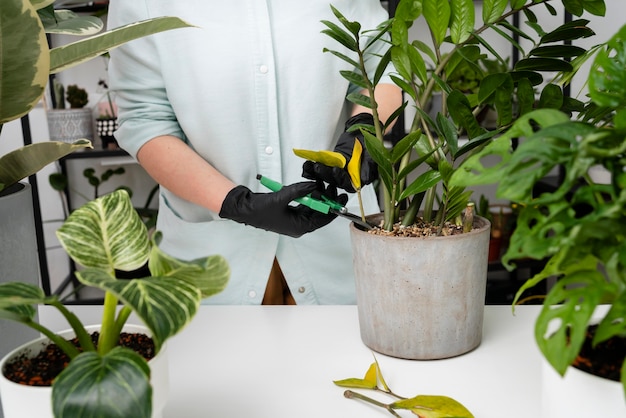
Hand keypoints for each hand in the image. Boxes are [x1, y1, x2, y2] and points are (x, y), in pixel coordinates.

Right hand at [219, 182, 346, 237]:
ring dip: (319, 196)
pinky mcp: (290, 212)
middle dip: (327, 200)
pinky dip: (309, 196)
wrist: (244, 209)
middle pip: (319, 213)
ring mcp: (295, 219)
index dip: (334, 209)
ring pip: (313, 208)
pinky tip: (313, 186)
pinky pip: (305, 204)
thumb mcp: (281, 199)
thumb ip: (299, 191)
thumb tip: (314, 185)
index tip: (342, 198)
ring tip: (325, 184)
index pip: (322, 219)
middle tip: (334, 187)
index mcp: (299, 227)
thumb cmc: (260, 210)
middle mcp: (299, 225)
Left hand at [302, 113, 377, 192]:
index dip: (340, 177)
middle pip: (333, 180)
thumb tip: (365, 180)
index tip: (336, 170)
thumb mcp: (371, 156)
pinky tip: (306, 165)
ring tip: (308, 166)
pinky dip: (312, 168)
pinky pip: (320, 168)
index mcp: (356, 180)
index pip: (347, 183)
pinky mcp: (329, 166)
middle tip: (317, 167)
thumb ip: (368, 168)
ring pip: (325, 175)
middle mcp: (345, 179)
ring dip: (316, 172)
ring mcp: (336, 172)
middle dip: (325, 174)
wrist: (359, 134)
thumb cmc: (367, 146)